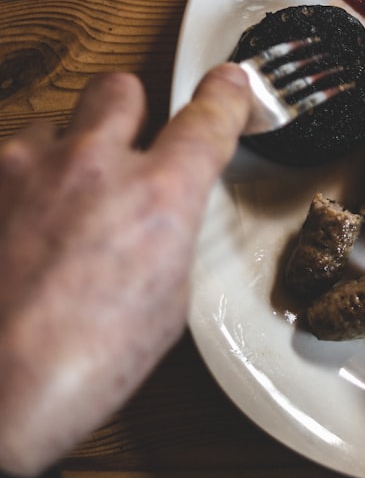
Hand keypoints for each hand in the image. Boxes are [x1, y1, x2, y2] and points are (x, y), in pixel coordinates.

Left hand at [0, 64, 249, 477]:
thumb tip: (161, 218)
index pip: (208, 116)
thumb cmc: (87, 360)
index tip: (228, 86)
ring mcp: (27, 169)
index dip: (225, 96)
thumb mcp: (169, 299)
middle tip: (129, 146)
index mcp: (160, 194)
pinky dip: (22, 183)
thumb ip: (170, 233)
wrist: (2, 390)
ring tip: (63, 203)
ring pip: (55, 123)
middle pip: (121, 88)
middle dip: (131, 111)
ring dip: (67, 151)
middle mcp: (94, 164)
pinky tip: (25, 226)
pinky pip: (8, 160)